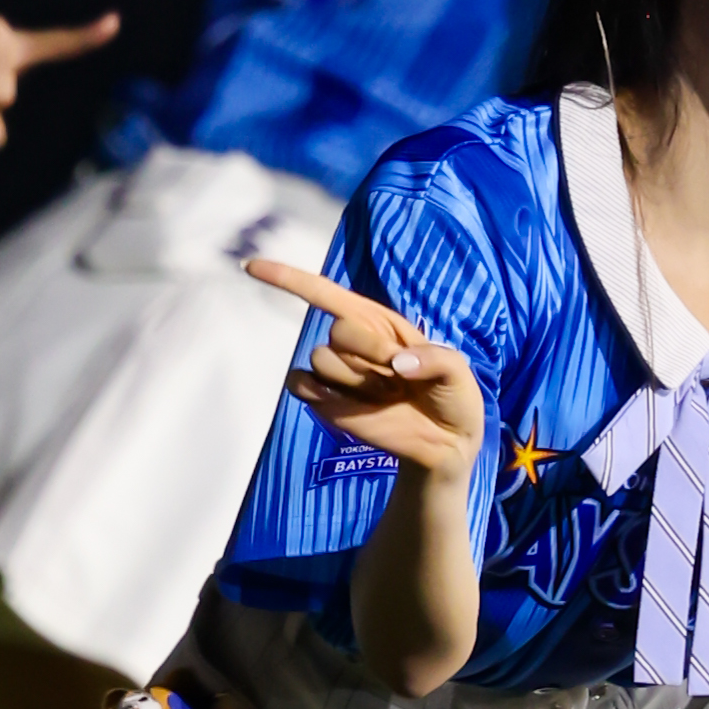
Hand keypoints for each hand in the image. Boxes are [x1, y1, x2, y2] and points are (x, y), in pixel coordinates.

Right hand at [249, 260, 484, 482]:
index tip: (251, 266)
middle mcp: (351, 342)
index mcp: (376, 321)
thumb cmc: (452, 396)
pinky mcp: (325, 402)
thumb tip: (397, 366)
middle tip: (398, 378)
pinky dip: (320, 395)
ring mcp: (336, 373)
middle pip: (338, 332)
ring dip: (358, 381)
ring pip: (323, 360)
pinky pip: (300, 386)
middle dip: (371, 354)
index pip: (323, 293)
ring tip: (385, 394)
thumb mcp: (458, 371)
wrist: (445, 442)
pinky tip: (353, 406)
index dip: (287, 278)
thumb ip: (435, 360)